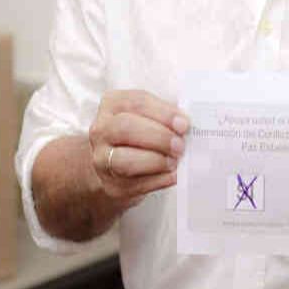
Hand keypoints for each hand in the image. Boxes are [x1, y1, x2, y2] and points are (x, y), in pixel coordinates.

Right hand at [88, 89, 188, 210]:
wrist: (115, 167)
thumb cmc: (138, 136)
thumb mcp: (146, 116)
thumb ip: (164, 115)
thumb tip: (187, 122)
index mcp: (112, 105)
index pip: (136, 102)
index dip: (163, 112)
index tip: (184, 123)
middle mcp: (101, 130)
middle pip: (126, 128)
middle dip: (158, 136)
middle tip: (180, 145)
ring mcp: (103, 159)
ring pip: (125, 159)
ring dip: (156, 160)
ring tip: (175, 161)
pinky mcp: (113, 185)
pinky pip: (137, 184)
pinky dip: (159, 180)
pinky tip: (173, 175)